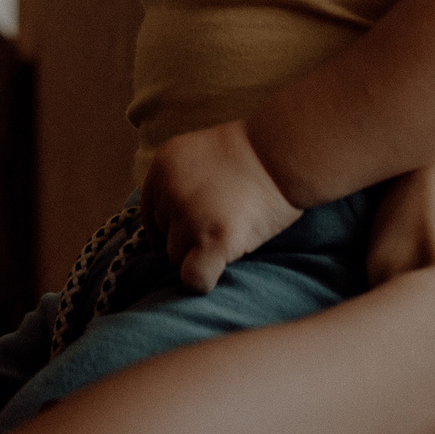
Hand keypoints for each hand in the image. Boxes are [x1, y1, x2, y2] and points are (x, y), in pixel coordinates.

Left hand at [143, 121, 304, 291]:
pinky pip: (194, 278)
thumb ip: (180, 183)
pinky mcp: (211, 240)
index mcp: (162, 167)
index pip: (151, 215)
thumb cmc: (254, 155)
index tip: (189, 233)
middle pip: (164, 238)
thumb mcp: (200, 156)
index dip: (171, 228)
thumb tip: (173, 225)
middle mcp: (168, 191)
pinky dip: (205, 280)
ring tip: (231, 235)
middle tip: (222, 225)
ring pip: (177, 259)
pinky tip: (222, 266)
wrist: (283, 153)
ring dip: (201, 255)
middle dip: (189, 239)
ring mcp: (188, 217)